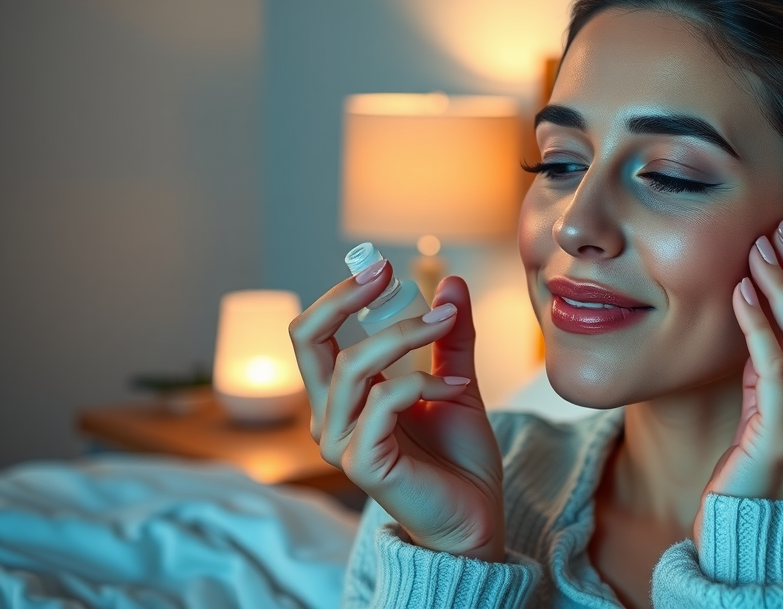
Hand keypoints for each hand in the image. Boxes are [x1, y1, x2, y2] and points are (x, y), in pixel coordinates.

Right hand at [288, 262, 504, 561]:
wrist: (475, 516)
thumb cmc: (459, 457)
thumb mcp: (456, 382)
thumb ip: (450, 337)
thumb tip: (450, 282)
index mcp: (346, 395)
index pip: (316, 334)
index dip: (341, 294)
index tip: (381, 266)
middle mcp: (332, 416)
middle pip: (307, 339)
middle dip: (344, 298)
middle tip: (384, 272)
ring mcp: (342, 441)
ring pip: (354, 365)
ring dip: (405, 335)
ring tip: (447, 325)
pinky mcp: (363, 462)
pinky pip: (383, 402)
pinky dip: (423, 382)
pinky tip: (455, 388)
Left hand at [692, 219, 782, 547]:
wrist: (747, 547)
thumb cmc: (756, 482)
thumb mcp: (776, 423)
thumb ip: (779, 379)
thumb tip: (765, 323)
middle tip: (777, 232)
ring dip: (782, 288)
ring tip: (757, 251)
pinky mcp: (779, 442)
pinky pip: (775, 369)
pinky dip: (759, 324)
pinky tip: (741, 294)